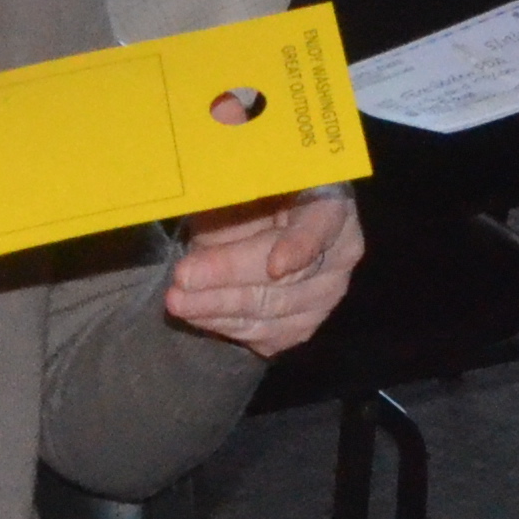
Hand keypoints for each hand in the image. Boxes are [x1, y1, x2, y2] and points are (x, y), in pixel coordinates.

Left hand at [164, 188, 363, 355]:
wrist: (270, 221)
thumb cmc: (256, 193)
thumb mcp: (244, 183)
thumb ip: (232, 200)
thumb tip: (201, 220)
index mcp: (332, 205)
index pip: (322, 226)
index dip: (300, 246)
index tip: (275, 265)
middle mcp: (339, 256)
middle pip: (288, 276)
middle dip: (230, 277)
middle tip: (183, 278)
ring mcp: (325, 296)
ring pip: (273, 311)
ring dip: (220, 308)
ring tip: (179, 301)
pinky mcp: (303, 326)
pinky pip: (266, 335)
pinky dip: (227, 326)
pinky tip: (198, 316)